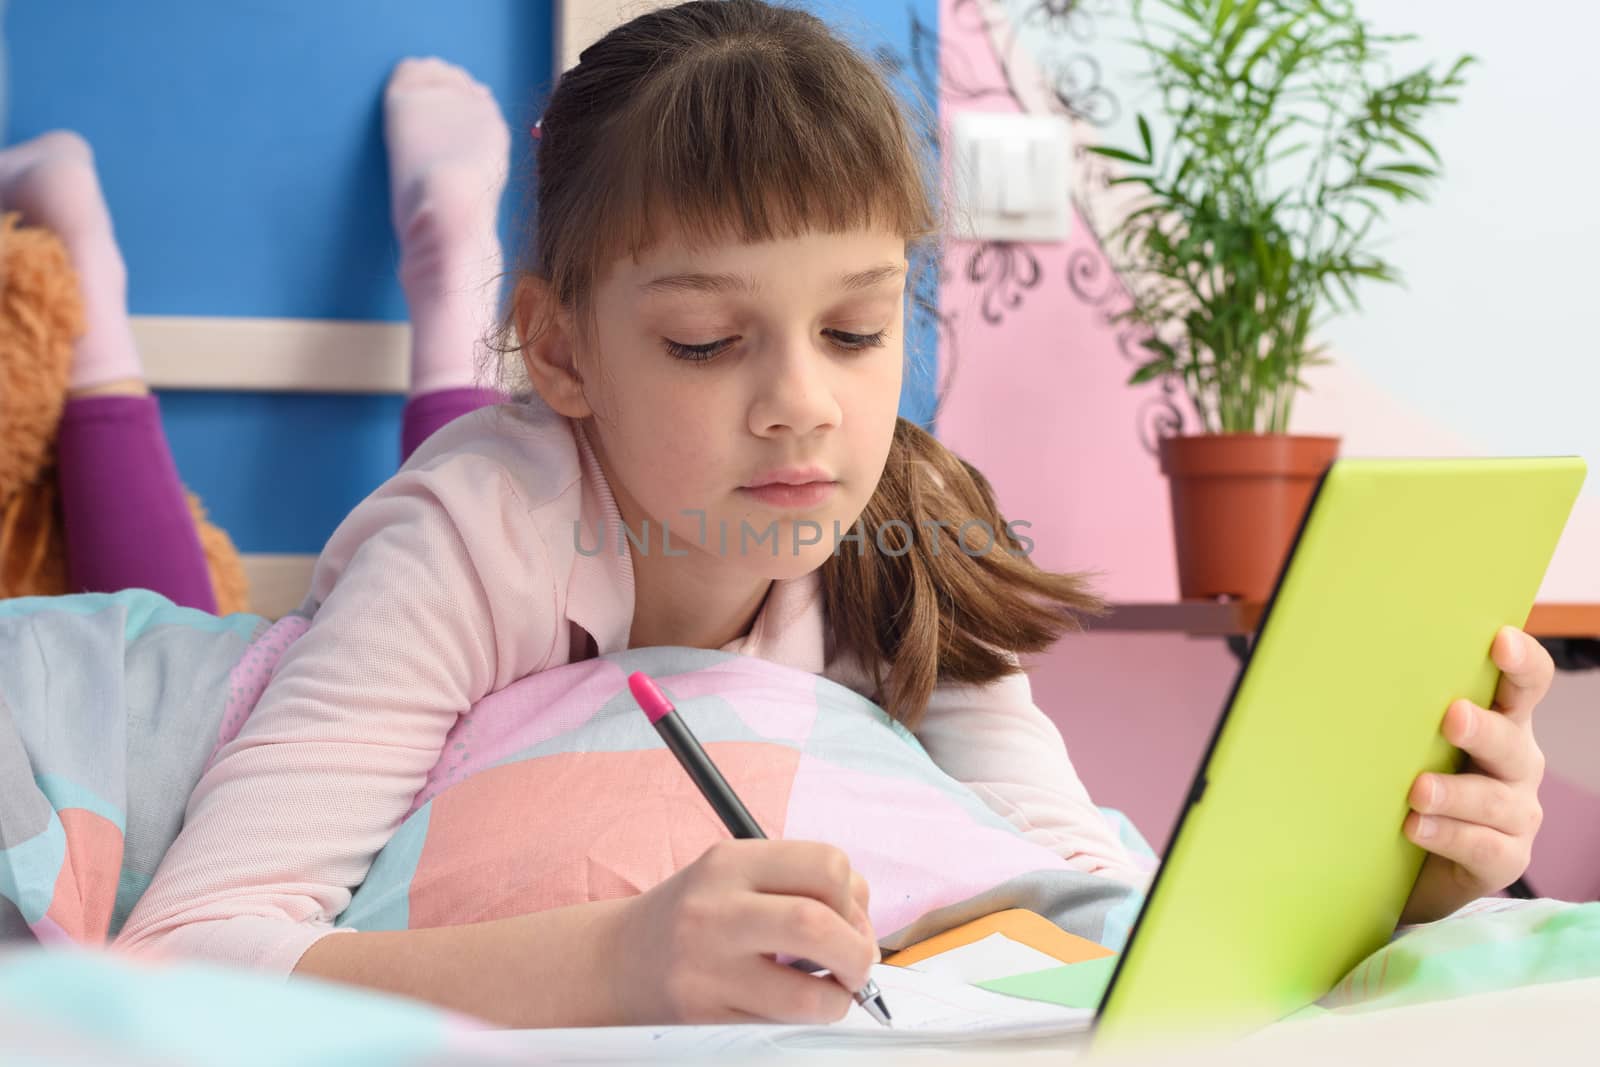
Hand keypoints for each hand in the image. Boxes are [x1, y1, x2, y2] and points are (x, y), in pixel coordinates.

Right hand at [602, 839, 878, 1024]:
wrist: (616, 960)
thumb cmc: (693, 915)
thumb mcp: (735, 875)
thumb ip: (798, 883)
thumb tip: (865, 925)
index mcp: (731, 862)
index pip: (825, 864)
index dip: (855, 897)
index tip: (851, 917)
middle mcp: (716, 909)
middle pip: (818, 923)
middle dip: (858, 951)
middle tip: (856, 964)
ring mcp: (707, 967)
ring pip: (806, 993)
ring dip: (837, 999)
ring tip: (830, 992)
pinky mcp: (704, 1016)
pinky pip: (779, 1026)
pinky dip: (805, 1019)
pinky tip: (794, 1005)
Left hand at [1399, 626, 1552, 924]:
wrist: (1413, 860)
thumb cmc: (1408, 777)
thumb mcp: (1407, 738)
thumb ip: (1395, 705)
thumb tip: (1331, 661)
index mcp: (1501, 719)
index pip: (1526, 684)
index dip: (1521, 661)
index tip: (1499, 640)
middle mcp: (1517, 761)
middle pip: (1510, 740)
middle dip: (1483, 728)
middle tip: (1452, 717)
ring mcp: (1516, 812)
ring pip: (1495, 799)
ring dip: (1456, 794)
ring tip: (1418, 791)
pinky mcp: (1505, 858)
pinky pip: (1483, 847)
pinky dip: (1448, 836)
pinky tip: (1416, 828)